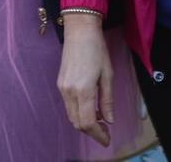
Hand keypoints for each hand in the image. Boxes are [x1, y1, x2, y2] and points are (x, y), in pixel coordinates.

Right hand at [56, 12, 114, 146]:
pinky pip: (68, 106)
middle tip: (105, 132)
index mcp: (83, 90)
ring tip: (100, 121)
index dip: (98, 134)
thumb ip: (107, 99)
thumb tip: (109, 119)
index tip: (107, 139)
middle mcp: (69, 92)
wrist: (79, 30)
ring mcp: (62, 88)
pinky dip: (79, 113)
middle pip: (77, 123)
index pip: (88, 122)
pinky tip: (90, 109)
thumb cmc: (97, 49)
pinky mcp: (60, 84)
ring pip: (72, 116)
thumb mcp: (108, 74)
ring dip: (85, 123)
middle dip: (92, 131)